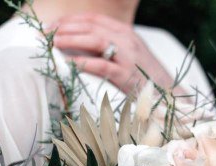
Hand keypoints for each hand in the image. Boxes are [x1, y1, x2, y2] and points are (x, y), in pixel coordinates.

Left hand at [51, 13, 176, 94]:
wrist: (170, 95)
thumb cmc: (147, 79)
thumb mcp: (129, 57)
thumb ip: (110, 50)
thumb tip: (81, 51)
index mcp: (126, 33)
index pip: (93, 19)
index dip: (70, 21)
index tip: (52, 26)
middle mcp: (126, 40)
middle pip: (91, 26)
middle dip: (65, 27)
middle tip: (45, 33)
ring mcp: (127, 57)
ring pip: (94, 40)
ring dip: (71, 39)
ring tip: (53, 43)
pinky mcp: (126, 75)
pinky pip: (101, 65)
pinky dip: (83, 62)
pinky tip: (69, 63)